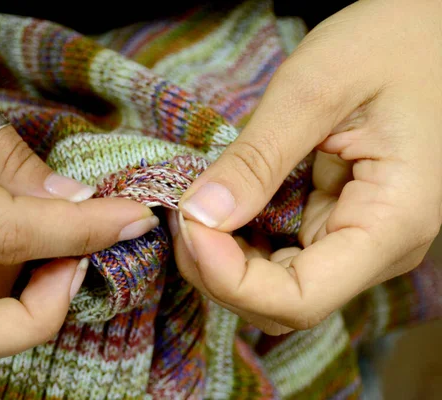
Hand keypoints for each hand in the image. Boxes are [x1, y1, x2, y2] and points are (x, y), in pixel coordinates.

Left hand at [173, 0, 441, 333]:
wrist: (425, 32)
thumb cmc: (389, 45)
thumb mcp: (314, 90)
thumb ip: (258, 158)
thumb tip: (201, 215)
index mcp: (391, 224)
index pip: (300, 299)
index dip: (230, 279)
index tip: (189, 225)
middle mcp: (377, 247)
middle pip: (282, 301)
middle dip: (218, 271)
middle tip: (182, 213)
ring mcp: (355, 237)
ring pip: (276, 284)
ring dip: (224, 259)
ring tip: (193, 207)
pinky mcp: (335, 221)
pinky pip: (280, 253)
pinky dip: (239, 240)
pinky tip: (218, 204)